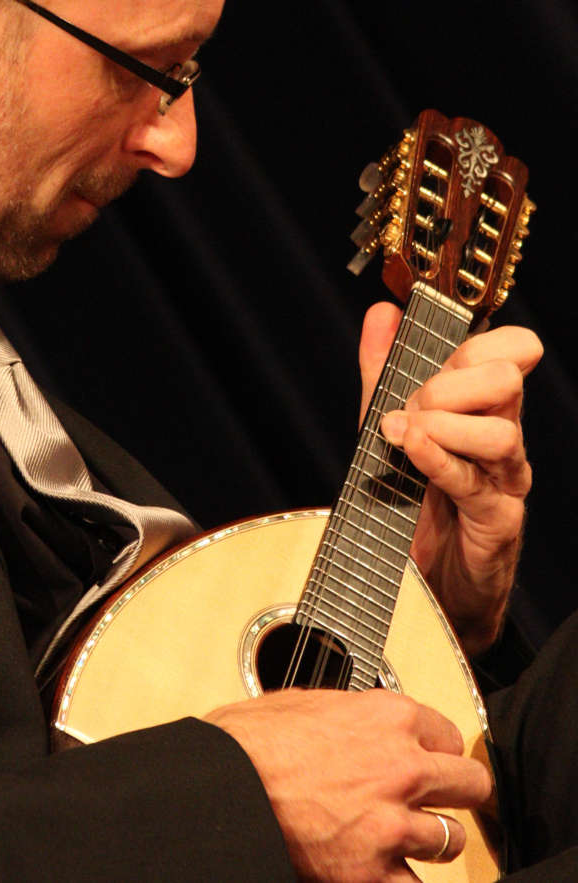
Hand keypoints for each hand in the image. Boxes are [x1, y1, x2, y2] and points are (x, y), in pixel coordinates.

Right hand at [206, 688, 490, 881]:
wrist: (224, 783)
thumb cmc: (253, 739)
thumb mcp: (311, 702)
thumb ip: (356, 715)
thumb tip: (366, 724)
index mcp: (389, 716)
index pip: (450, 734)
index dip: (437, 749)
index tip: (429, 759)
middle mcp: (402, 767)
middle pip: (471, 784)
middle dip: (456, 793)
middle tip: (439, 800)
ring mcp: (391, 823)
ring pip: (452, 839)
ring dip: (431, 840)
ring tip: (405, 839)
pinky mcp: (370, 873)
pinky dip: (402, 881)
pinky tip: (388, 873)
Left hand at [358, 302, 542, 653]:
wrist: (426, 581)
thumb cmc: (415, 498)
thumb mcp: (390, 423)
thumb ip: (384, 369)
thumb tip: (381, 311)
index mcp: (485, 407)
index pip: (511, 350)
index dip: (479, 340)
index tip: (438, 357)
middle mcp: (503, 437)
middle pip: (506, 380)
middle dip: (448, 383)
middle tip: (413, 406)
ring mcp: (504, 480)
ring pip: (502, 431)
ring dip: (443, 424)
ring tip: (405, 435)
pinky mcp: (495, 520)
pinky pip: (473, 480)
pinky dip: (436, 457)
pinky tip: (409, 444)